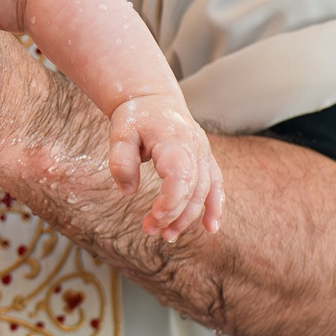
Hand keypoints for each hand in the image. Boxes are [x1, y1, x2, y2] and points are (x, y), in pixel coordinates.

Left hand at [109, 94, 224, 241]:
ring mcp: (203, 153)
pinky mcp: (205, 159)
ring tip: (167, 236)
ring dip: (189, 217)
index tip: (153, 218)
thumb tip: (128, 191)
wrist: (153, 99)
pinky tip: (210, 228)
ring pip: (205, 190)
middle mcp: (195, 146)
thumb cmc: (135, 118)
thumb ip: (121, 161)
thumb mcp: (119, 134)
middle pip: (193, 189)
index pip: (181, 176)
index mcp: (174, 139)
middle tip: (150, 230)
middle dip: (174, 215)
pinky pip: (216, 184)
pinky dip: (215, 206)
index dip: (171, 201)